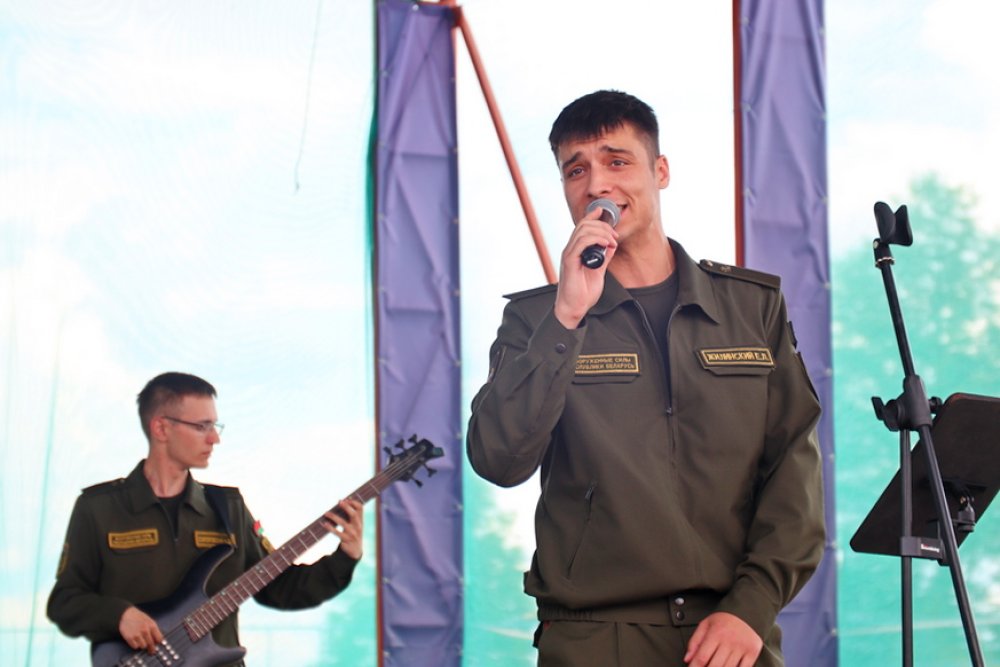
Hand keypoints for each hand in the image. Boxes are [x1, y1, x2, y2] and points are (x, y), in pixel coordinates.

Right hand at [118, 606, 162, 653]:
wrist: (127, 614)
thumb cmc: (139, 618)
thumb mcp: (150, 621)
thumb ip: (154, 630)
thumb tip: (159, 641)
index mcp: (152, 626)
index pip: (159, 639)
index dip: (158, 642)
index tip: (157, 644)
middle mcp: (145, 630)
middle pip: (151, 644)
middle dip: (151, 648)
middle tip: (151, 650)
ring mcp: (137, 635)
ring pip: (143, 646)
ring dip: (143, 645)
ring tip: (141, 641)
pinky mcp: (129, 638)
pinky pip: (135, 647)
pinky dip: (135, 645)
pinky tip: (135, 641)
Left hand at [323, 499, 362, 559]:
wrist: (355, 551)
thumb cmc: (353, 533)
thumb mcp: (356, 524)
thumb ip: (352, 514)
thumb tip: (342, 501)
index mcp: (361, 520)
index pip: (360, 508)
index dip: (354, 502)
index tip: (346, 499)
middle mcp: (358, 526)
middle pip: (353, 515)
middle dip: (346, 507)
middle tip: (339, 502)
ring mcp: (352, 534)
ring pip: (343, 523)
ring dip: (334, 517)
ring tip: (326, 513)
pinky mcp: (346, 540)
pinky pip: (337, 533)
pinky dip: (330, 528)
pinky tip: (324, 524)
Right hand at [553, 206, 617, 328]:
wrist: (574, 308)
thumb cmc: (583, 293)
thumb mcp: (599, 270)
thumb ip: (604, 257)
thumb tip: (611, 245)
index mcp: (576, 250)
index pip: (582, 226)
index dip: (593, 216)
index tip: (605, 212)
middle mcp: (570, 249)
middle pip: (584, 225)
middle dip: (603, 226)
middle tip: (615, 236)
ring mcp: (569, 254)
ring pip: (582, 231)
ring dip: (602, 232)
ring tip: (612, 241)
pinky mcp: (569, 261)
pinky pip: (580, 243)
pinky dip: (595, 240)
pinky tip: (606, 245)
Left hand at [684, 612, 762, 666]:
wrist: (747, 612)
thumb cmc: (723, 620)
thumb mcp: (706, 625)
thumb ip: (694, 642)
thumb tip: (687, 660)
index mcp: (715, 633)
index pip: (702, 657)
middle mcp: (729, 640)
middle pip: (715, 666)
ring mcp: (742, 647)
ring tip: (714, 666)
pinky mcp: (753, 652)